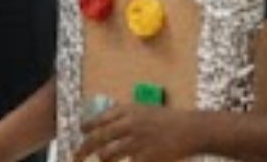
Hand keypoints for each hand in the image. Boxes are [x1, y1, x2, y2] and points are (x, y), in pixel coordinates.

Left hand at [78, 104, 193, 161]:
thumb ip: (125, 115)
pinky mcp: (145, 157)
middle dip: (83, 148)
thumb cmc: (168, 119)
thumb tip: (104, 123)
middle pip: (99, 138)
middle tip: (76, 156)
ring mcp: (137, 141)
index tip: (81, 132)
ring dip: (101, 159)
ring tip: (100, 161)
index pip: (99, 118)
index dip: (87, 127)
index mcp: (128, 110)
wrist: (191, 129)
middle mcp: (129, 124)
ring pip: (108, 154)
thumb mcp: (144, 109)